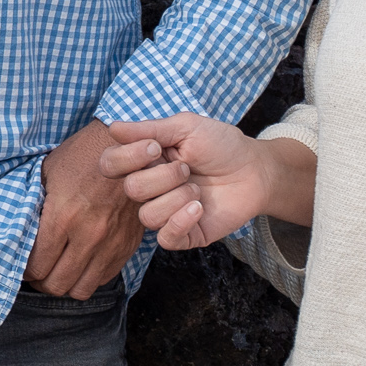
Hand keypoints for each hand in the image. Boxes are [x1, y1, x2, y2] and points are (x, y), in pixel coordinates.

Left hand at [25, 122, 152, 296]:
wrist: (130, 147)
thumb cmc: (84, 155)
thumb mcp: (48, 173)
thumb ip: (35, 207)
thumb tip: (21, 233)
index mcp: (63, 216)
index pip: (36, 266)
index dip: (24, 271)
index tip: (23, 266)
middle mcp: (88, 235)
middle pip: (56, 284)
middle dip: (41, 282)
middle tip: (37, 272)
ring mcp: (111, 243)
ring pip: (81, 289)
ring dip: (66, 284)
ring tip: (59, 271)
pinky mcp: (127, 245)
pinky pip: (105, 278)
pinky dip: (90, 277)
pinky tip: (81, 262)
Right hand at [97, 114, 301, 251]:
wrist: (255, 171)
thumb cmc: (222, 146)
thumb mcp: (187, 127)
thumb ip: (149, 129)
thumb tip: (113, 128)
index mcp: (144, 161)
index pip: (110, 164)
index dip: (127, 157)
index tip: (155, 148)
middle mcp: (149, 188)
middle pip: (131, 189)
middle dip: (164, 176)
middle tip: (188, 168)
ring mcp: (164, 213)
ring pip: (148, 216)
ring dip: (178, 197)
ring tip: (198, 189)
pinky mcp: (183, 234)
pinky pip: (165, 238)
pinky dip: (181, 221)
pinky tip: (198, 208)